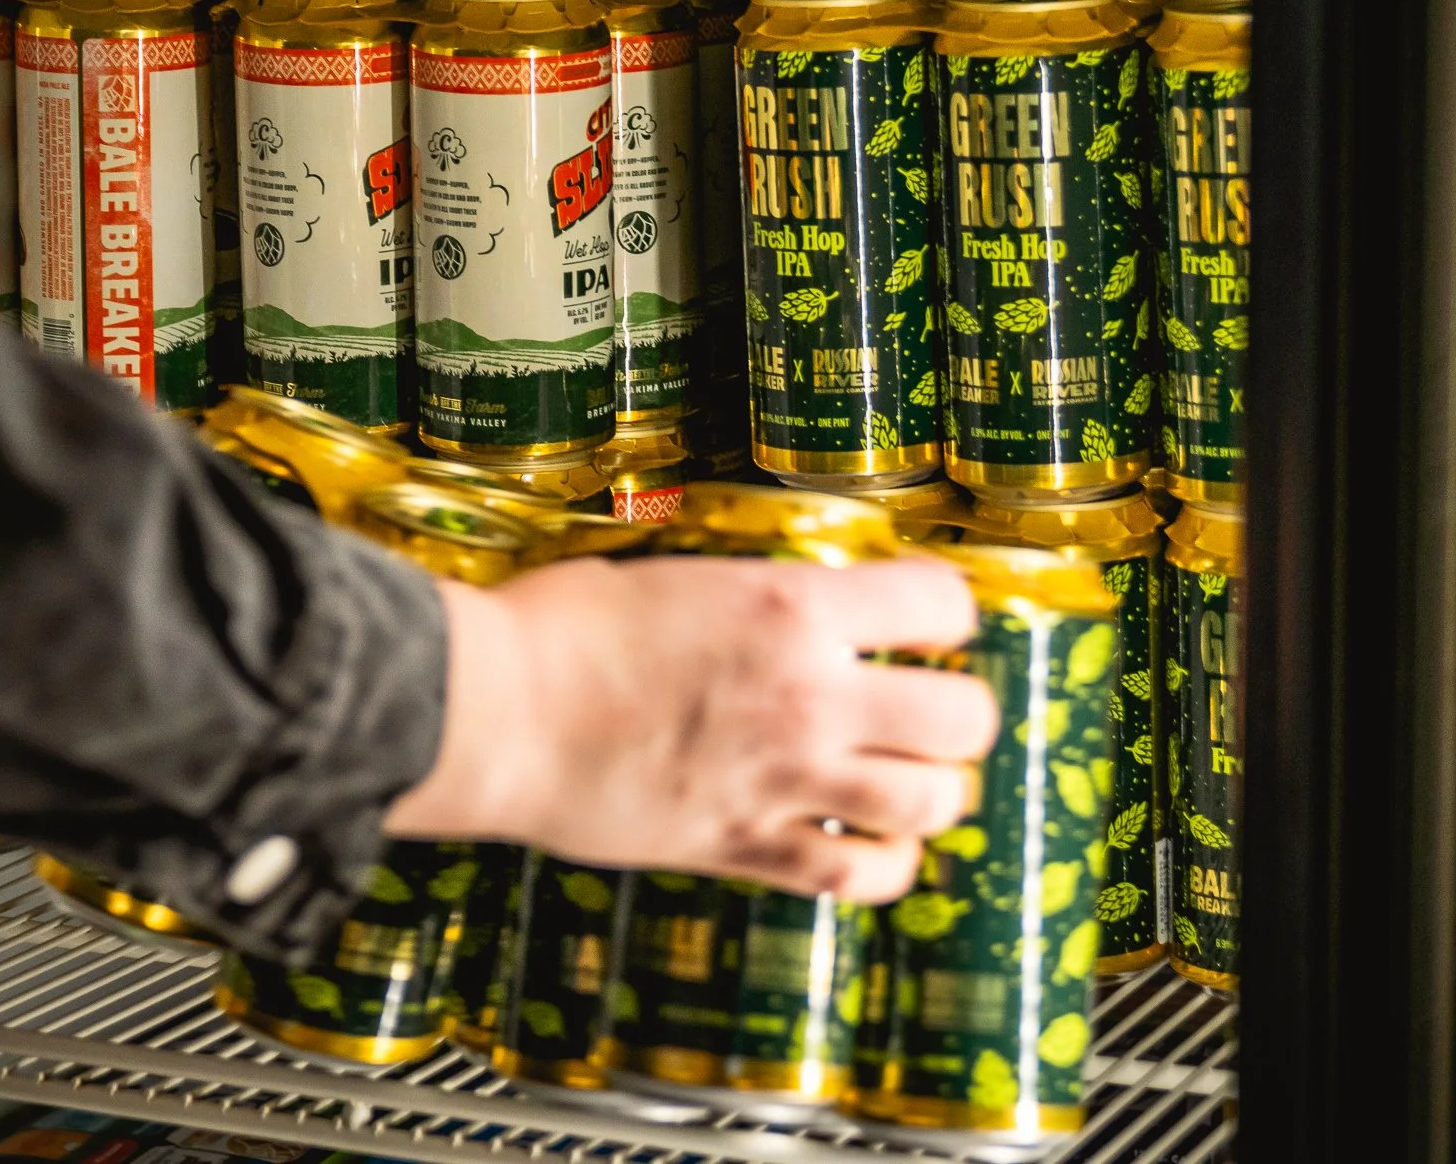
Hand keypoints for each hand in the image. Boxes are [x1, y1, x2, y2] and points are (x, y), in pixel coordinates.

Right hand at [383, 554, 997, 902]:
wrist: (493, 711)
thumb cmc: (556, 632)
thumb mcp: (676, 577)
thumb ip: (753, 599)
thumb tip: (789, 611)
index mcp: (790, 607)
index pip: (941, 605)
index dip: (948, 614)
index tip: (932, 626)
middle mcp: (809, 693)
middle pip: (961, 718)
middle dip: (959, 716)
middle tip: (931, 712)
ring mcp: (784, 777)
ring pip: (931, 802)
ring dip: (933, 793)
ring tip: (910, 782)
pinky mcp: (747, 846)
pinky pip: (860, 877)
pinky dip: (883, 868)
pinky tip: (868, 848)